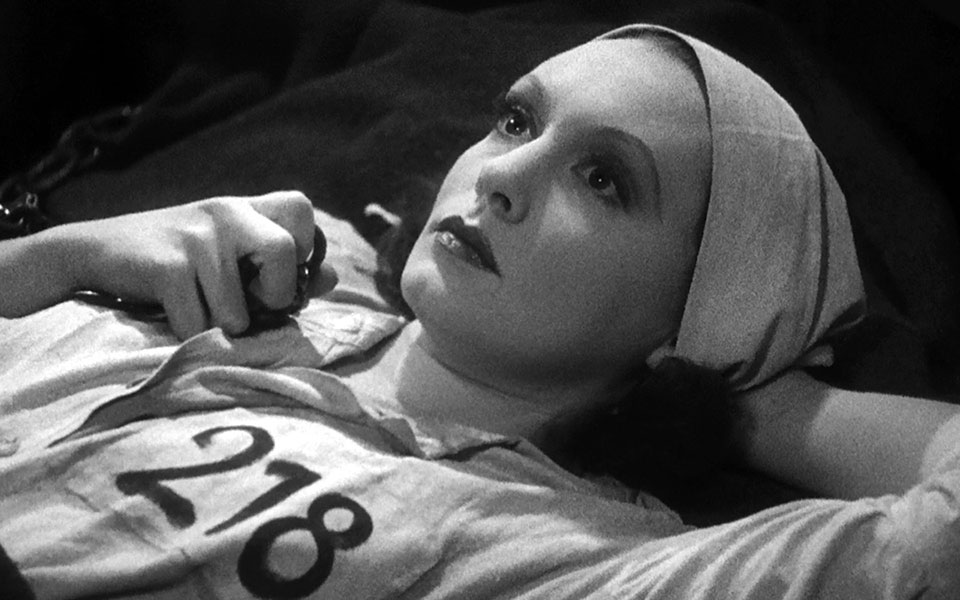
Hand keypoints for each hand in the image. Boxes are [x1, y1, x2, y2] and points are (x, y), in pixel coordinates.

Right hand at [66, 191, 316, 338]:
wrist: (95, 252)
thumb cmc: (178, 260)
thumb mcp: (231, 254)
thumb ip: (281, 265)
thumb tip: (330, 276)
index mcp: (246, 207)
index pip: (302, 208)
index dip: (306, 248)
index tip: (284, 274)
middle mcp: (225, 212)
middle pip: (284, 251)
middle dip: (276, 294)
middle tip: (254, 304)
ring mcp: (196, 237)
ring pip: (239, 309)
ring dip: (225, 326)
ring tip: (205, 310)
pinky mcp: (167, 265)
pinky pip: (200, 324)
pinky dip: (191, 334)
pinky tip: (176, 315)